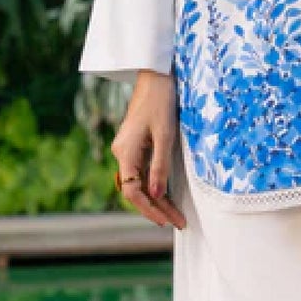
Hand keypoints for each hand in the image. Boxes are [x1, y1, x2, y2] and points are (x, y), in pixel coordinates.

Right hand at [111, 70, 187, 229]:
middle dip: (157, 208)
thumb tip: (158, 194)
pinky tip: (167, 196)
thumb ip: (160, 165)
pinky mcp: (136, 145)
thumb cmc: (161, 102)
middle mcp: (122, 153)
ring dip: (158, 199)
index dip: (149, 208)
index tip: (166, 221)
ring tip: (175, 215)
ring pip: (140, 182)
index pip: (133, 190)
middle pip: (137, 189)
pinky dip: (155, 185)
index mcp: (126, 151)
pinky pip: (143, 172)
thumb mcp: (165, 135)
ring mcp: (128, 149)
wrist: (155, 77)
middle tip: (178, 223)